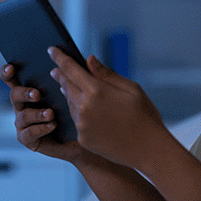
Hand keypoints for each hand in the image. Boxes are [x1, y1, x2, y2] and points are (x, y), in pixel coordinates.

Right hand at [0, 63, 91, 164]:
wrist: (82, 139)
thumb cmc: (78, 112)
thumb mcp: (81, 92)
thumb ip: (84, 76)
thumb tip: (90, 58)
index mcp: (31, 89)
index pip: (14, 78)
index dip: (8, 72)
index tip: (11, 67)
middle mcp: (23, 105)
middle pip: (14, 94)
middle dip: (24, 92)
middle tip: (37, 94)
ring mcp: (23, 123)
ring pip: (22, 115)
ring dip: (36, 113)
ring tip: (51, 113)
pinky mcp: (28, 139)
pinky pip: (28, 134)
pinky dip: (40, 128)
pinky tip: (52, 125)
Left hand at [48, 48, 168, 168]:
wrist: (149, 150)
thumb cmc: (145, 116)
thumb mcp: (131, 89)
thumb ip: (107, 74)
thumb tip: (89, 60)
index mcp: (97, 91)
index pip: (71, 69)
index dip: (59, 58)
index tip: (51, 50)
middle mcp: (84, 107)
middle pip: (66, 86)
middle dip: (61, 76)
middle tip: (56, 70)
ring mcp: (82, 125)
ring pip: (70, 104)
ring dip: (69, 94)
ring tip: (70, 87)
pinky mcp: (83, 139)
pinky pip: (77, 121)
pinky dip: (79, 113)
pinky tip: (84, 111)